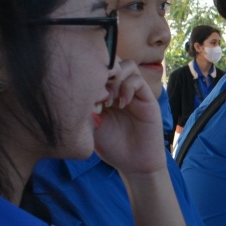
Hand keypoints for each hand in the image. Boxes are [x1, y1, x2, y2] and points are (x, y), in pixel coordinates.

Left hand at [94, 59, 165, 175]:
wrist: (134, 163)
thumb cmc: (112, 147)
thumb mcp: (91, 126)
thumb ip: (86, 107)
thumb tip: (78, 89)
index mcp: (104, 92)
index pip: (98, 68)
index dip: (90, 73)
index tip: (83, 92)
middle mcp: (119, 89)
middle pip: (112, 61)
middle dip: (103, 72)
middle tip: (97, 94)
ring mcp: (134, 93)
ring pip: (127, 66)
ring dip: (116, 78)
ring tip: (109, 99)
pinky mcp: (147, 99)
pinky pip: (138, 81)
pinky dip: (128, 87)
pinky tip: (122, 104)